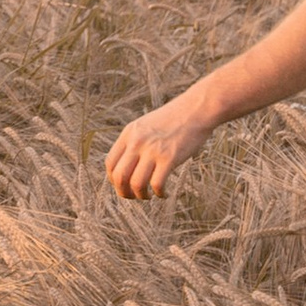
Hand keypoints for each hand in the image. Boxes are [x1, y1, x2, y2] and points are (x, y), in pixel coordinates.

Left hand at [104, 89, 220, 200]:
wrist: (196, 109)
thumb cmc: (174, 119)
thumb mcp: (146, 125)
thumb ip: (135, 142)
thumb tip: (128, 167)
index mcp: (129, 134)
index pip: (110, 163)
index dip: (113, 180)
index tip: (123, 185)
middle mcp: (137, 142)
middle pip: (119, 176)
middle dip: (123, 192)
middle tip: (133, 196)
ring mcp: (153, 150)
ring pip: (136, 184)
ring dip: (141, 195)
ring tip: (149, 196)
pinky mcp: (169, 158)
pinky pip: (157, 184)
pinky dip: (159, 194)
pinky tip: (164, 193)